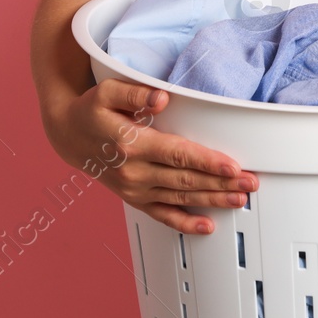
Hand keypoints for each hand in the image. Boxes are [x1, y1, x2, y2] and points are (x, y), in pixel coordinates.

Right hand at [44, 78, 257, 234]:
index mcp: (131, 143)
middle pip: (185, 180)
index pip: (178, 154)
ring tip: (239, 199)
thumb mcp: (107, 92)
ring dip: (212, 200)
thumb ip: (135, 93)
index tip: (232, 166)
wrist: (68, 135)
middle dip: (221, 183)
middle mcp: (134, 170)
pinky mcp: (134, 197)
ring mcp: (134, 188)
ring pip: (180, 198)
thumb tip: (161, 98)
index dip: (207, 161)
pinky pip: (162, 214)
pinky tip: (206, 225)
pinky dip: (185, 223)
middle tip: (250, 183)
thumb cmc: (91, 110)